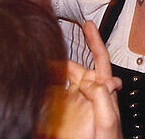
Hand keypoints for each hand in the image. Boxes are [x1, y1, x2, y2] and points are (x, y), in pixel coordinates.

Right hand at [43, 21, 122, 138]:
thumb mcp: (109, 120)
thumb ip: (103, 98)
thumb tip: (91, 80)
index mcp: (103, 91)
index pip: (100, 59)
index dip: (95, 41)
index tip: (88, 24)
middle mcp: (89, 94)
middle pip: (76, 68)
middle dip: (63, 60)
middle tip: (47, 55)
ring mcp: (75, 104)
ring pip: (62, 81)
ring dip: (52, 74)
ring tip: (39, 69)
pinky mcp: (62, 115)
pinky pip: (52, 99)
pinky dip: (44, 91)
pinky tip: (36, 87)